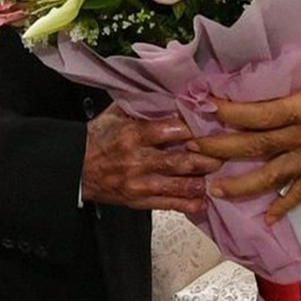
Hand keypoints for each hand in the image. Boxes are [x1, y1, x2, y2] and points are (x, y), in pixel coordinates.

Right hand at [81, 107, 219, 215]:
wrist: (75, 168)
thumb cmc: (98, 138)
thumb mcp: (116, 114)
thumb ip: (144, 106)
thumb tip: (172, 95)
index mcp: (133, 134)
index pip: (171, 130)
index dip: (194, 128)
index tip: (210, 125)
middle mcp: (138, 160)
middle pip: (180, 160)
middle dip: (206, 158)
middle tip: (225, 152)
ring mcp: (140, 183)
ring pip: (178, 185)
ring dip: (202, 181)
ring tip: (218, 174)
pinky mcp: (139, 201)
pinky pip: (168, 205)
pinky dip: (188, 204)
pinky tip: (203, 201)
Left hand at [194, 44, 300, 219]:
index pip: (259, 113)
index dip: (229, 112)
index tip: (206, 107)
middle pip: (255, 147)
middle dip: (220, 150)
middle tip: (192, 150)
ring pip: (271, 176)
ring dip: (240, 185)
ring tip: (214, 191)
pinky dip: (282, 205)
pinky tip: (266, 216)